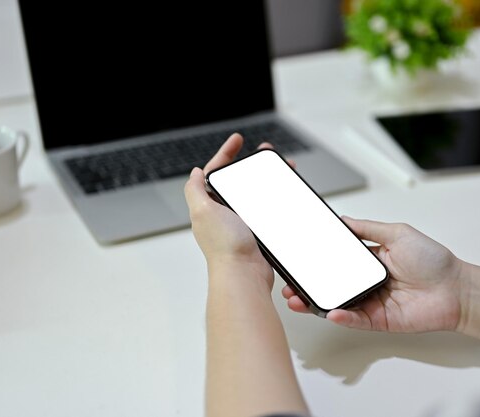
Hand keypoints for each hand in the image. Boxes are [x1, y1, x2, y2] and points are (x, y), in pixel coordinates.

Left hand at [184, 133, 273, 287]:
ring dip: (265, 180)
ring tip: (279, 169)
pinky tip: (284, 195)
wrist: (244, 275)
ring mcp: (240, 224)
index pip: (216, 172)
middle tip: (264, 153)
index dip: (226, 153)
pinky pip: (265, 211)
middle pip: (237, 181)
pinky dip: (274, 200)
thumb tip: (194, 173)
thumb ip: (194, 190)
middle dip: (249, 165)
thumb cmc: (225, 247)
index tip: (238, 140)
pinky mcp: (256, 234)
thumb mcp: (202, 211)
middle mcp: (223, 214)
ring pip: (254, 194)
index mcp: (209, 204)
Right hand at [283, 218, 464, 331]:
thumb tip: (344, 220)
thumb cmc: (434, 261)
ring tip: (298, 299)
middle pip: (331, 285)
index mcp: (369, 261)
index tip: (298, 260)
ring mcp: (371, 303)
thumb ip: (368, 228)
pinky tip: (329, 312)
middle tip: (289, 284)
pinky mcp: (379, 321)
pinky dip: (341, 317)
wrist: (457, 290)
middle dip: (307, 286)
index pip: (335, 262)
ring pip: (337, 304)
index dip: (316, 262)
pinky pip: (355, 319)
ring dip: (316, 303)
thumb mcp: (397, 233)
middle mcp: (367, 283)